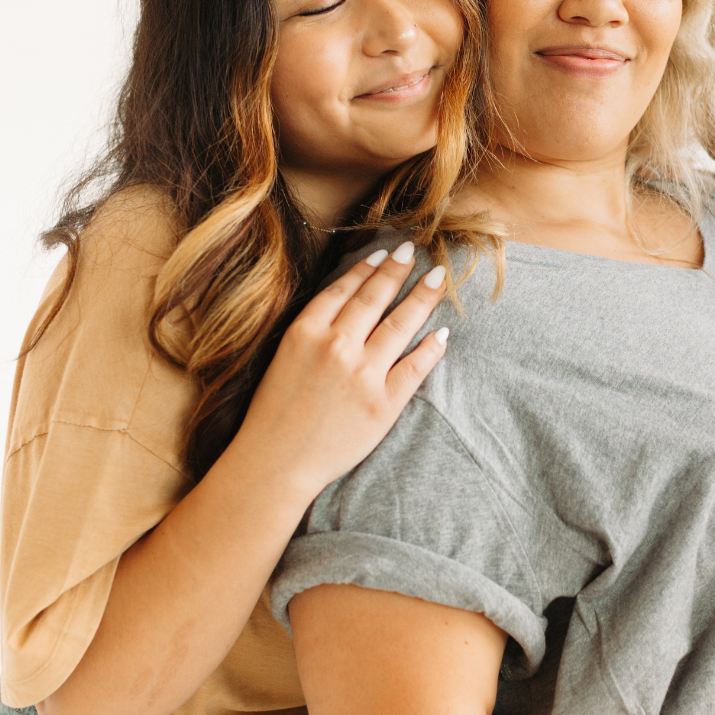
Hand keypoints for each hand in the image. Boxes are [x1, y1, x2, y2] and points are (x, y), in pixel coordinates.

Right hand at [235, 240, 448, 496]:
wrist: (276, 463)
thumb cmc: (273, 415)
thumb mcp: (282, 358)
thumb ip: (312, 332)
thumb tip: (345, 310)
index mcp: (306, 331)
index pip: (344, 288)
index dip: (368, 267)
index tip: (385, 253)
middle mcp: (336, 345)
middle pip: (376, 298)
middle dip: (399, 270)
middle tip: (417, 251)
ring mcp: (362, 374)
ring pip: (400, 324)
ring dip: (422, 297)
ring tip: (437, 278)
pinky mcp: (383, 403)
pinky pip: (415, 367)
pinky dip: (431, 347)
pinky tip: (442, 332)